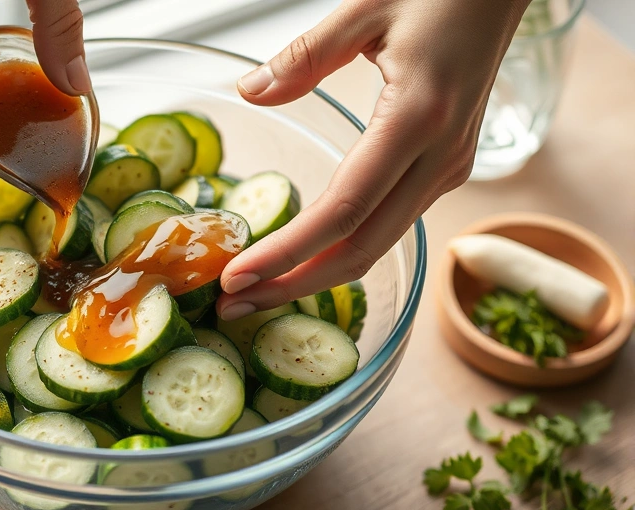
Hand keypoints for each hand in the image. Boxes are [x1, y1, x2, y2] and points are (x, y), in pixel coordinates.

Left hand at [217, 0, 530, 320]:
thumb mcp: (367, 8)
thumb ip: (304, 56)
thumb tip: (250, 94)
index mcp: (417, 118)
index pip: (343, 210)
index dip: (287, 252)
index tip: (236, 276)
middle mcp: (440, 157)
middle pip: (361, 248)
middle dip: (293, 285)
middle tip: (231, 307)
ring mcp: (449, 167)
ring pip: (378, 244)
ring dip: (315, 274)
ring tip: (256, 291)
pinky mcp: (447, 168)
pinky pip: (390, 224)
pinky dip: (342, 249)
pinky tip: (303, 256)